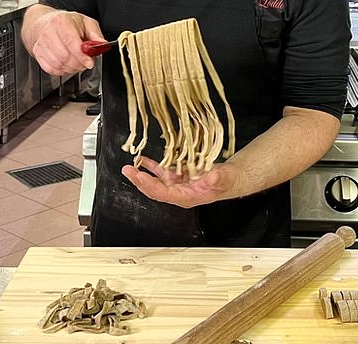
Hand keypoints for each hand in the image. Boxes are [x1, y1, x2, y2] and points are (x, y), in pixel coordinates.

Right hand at [29, 9, 104, 74]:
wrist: (46, 22)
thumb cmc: (67, 23)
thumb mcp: (86, 23)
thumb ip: (96, 34)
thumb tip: (102, 44)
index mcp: (62, 22)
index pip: (71, 41)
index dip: (81, 56)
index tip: (89, 62)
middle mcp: (49, 32)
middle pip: (64, 56)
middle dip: (78, 64)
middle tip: (85, 63)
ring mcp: (41, 43)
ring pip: (58, 64)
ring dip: (71, 68)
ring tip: (77, 63)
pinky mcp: (37, 53)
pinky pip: (50, 69)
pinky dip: (61, 71)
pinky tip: (67, 65)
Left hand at [122, 156, 239, 208]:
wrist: (230, 178)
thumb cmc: (227, 181)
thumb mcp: (225, 179)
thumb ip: (217, 179)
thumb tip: (210, 177)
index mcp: (186, 197)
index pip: (164, 194)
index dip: (151, 187)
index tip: (141, 177)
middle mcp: (178, 192)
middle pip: (154, 189)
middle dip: (140, 181)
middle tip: (128, 171)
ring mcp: (176, 183)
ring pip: (155, 180)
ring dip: (142, 173)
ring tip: (130, 166)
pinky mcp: (177, 175)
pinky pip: (161, 171)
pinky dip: (151, 165)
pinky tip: (142, 159)